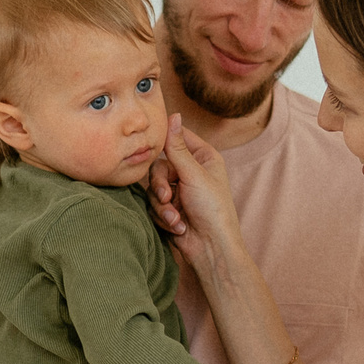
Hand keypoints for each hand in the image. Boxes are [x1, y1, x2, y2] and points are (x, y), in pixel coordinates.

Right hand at [147, 117, 243, 270]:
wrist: (211, 248)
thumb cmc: (213, 210)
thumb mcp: (194, 175)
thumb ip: (177, 147)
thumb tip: (173, 115)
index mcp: (204, 158)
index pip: (179, 138)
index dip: (165, 139)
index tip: (150, 137)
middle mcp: (191, 172)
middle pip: (159, 166)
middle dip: (160, 185)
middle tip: (167, 196)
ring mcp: (179, 191)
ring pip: (154, 188)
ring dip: (163, 206)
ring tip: (176, 218)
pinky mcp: (170, 209)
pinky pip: (154, 205)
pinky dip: (163, 216)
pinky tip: (178, 227)